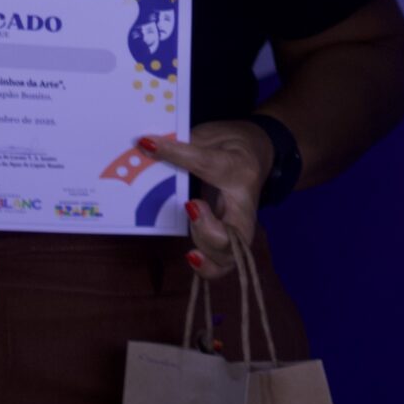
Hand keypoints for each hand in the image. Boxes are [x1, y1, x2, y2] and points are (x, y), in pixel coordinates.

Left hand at [144, 121, 273, 280]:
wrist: (259, 154)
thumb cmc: (231, 145)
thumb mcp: (210, 136)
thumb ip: (182, 146)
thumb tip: (145, 147)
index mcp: (239, 168)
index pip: (208, 164)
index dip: (176, 154)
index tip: (146, 144)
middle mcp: (244, 202)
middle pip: (236, 232)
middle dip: (208, 229)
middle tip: (191, 205)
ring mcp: (240, 225)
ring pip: (229, 255)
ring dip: (205, 247)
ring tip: (191, 226)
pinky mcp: (231, 240)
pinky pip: (222, 264)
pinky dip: (207, 267)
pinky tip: (191, 256)